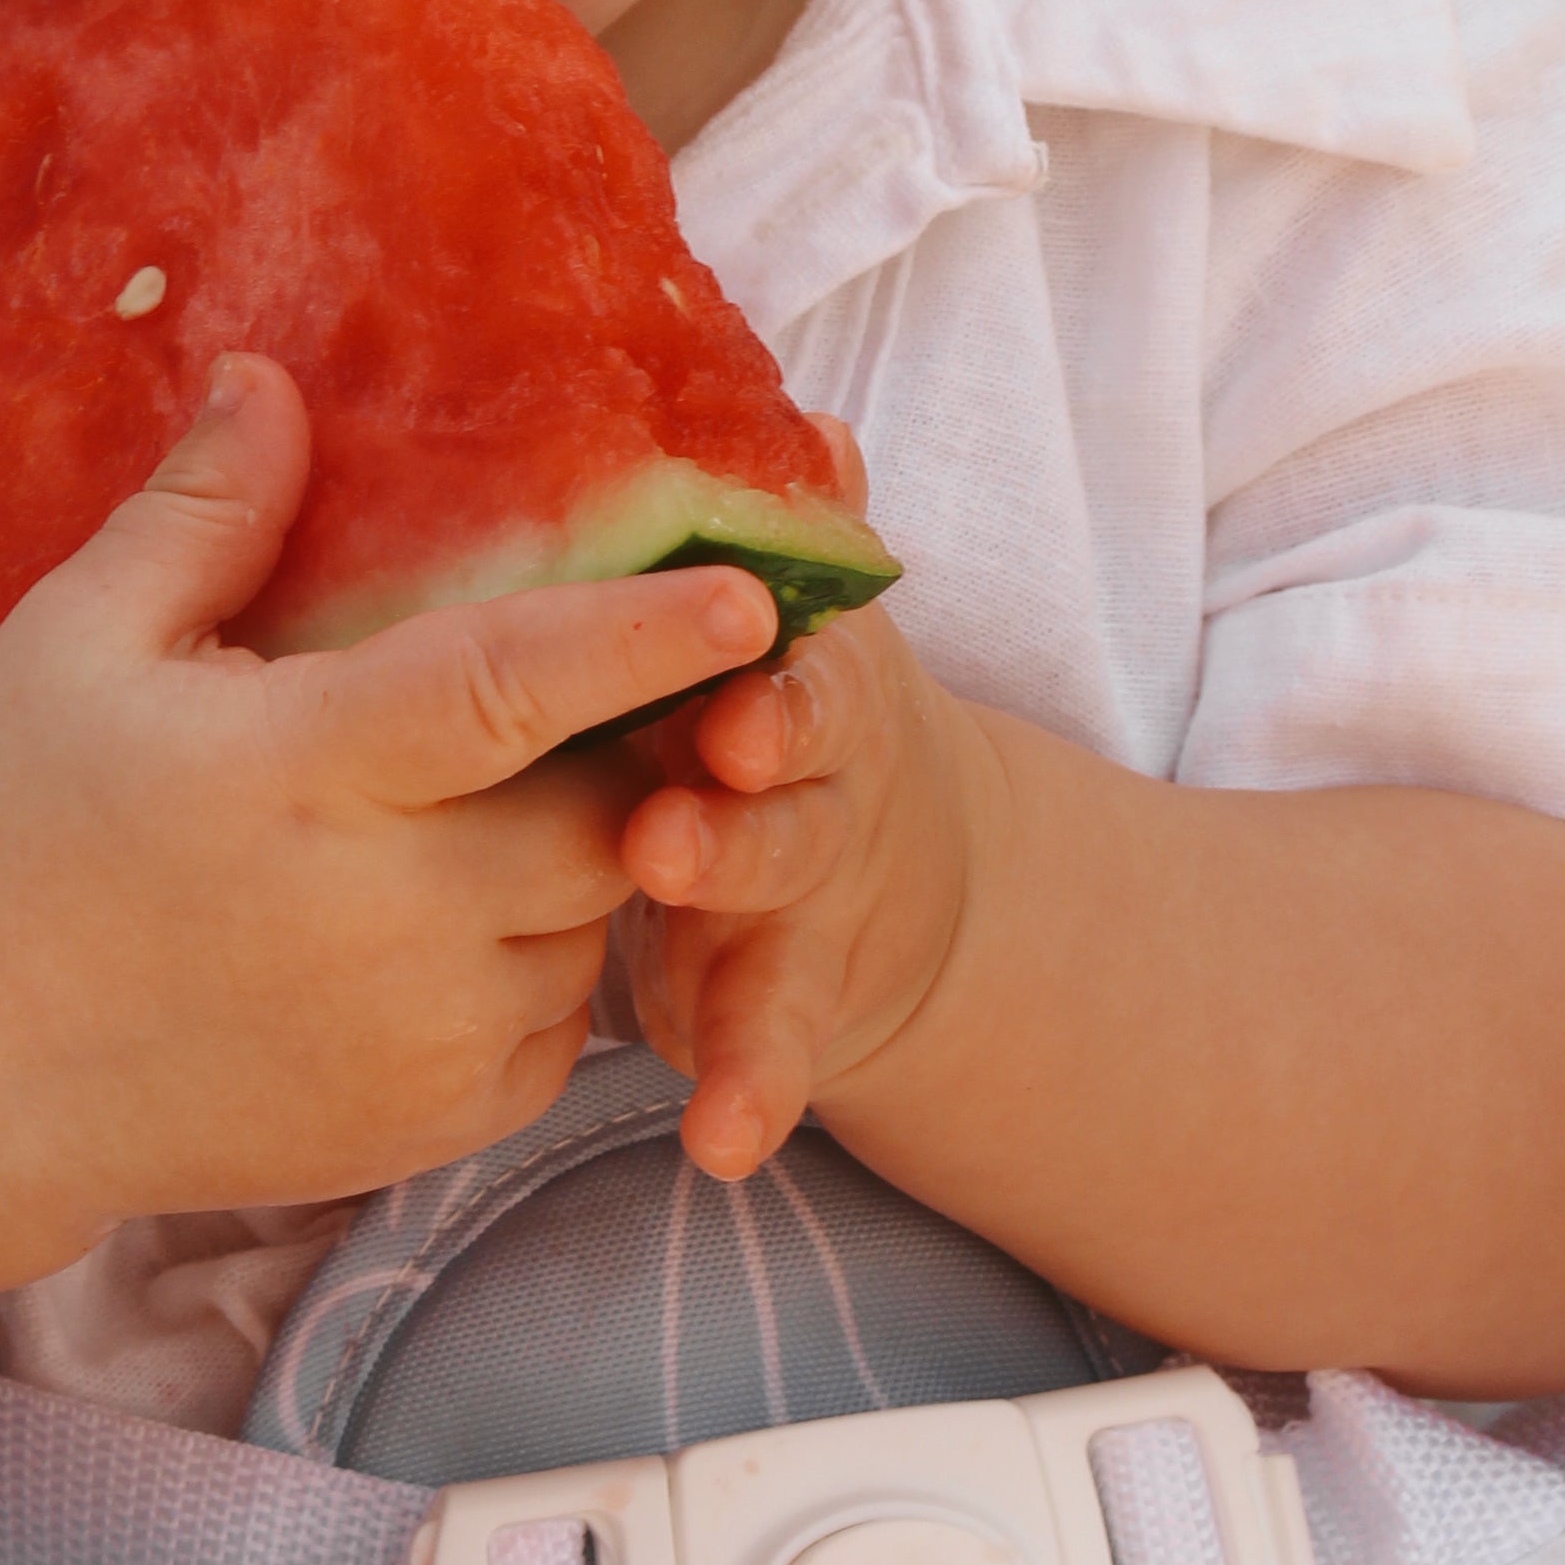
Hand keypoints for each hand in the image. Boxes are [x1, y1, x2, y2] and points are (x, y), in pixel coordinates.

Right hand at [0, 355, 780, 1247]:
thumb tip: (273, 376)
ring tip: (470, 813)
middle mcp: (383, 914)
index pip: (513, 687)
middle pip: (606, 811)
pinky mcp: (430, 1125)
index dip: (641, 638)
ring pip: (596, 919)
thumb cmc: (7, 827)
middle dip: (627, 752)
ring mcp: (416, 1033)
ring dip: (577, 859)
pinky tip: (444, 918)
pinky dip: (540, 963)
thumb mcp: (78, 646)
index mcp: (301, 769)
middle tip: (584, 702)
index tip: (753, 592)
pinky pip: (563, 1026)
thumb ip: (202, 514)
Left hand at [616, 433, 992, 1180]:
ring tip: (668, 888)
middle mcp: (813, 754)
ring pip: (782, 874)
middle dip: (760, 748)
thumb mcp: (767, 620)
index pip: (788, 612)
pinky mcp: (789, 985)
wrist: (896, 868)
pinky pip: (773, 1039)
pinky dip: (753, 1087)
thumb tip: (813, 422)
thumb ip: (778, 533)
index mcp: (788, 648)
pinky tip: (720, 1143)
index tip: (734, 601)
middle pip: (795, 742)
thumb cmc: (758, 706)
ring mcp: (808, 872)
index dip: (763, 611)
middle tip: (705, 760)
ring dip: (733, 877)